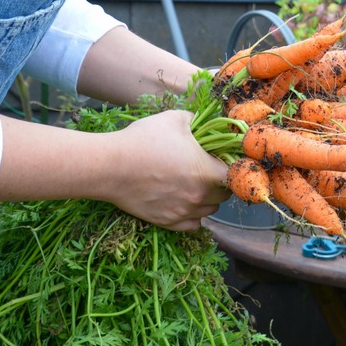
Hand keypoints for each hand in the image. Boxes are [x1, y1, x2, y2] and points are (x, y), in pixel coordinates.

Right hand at [103, 109, 229, 230]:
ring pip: (209, 210)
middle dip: (220, 183)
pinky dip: (193, 216)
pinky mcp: (167, 222)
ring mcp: (183, 212)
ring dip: (207, 199)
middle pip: (224, 195)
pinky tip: (185, 203)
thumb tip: (206, 122)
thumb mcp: (174, 119)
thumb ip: (197, 120)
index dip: (232, 166)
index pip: (235, 175)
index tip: (222, 160)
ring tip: (194, 185)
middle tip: (208, 171)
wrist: (110, 167)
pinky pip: (192, 225)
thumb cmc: (143, 140)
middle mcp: (199, 196)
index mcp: (206, 172)